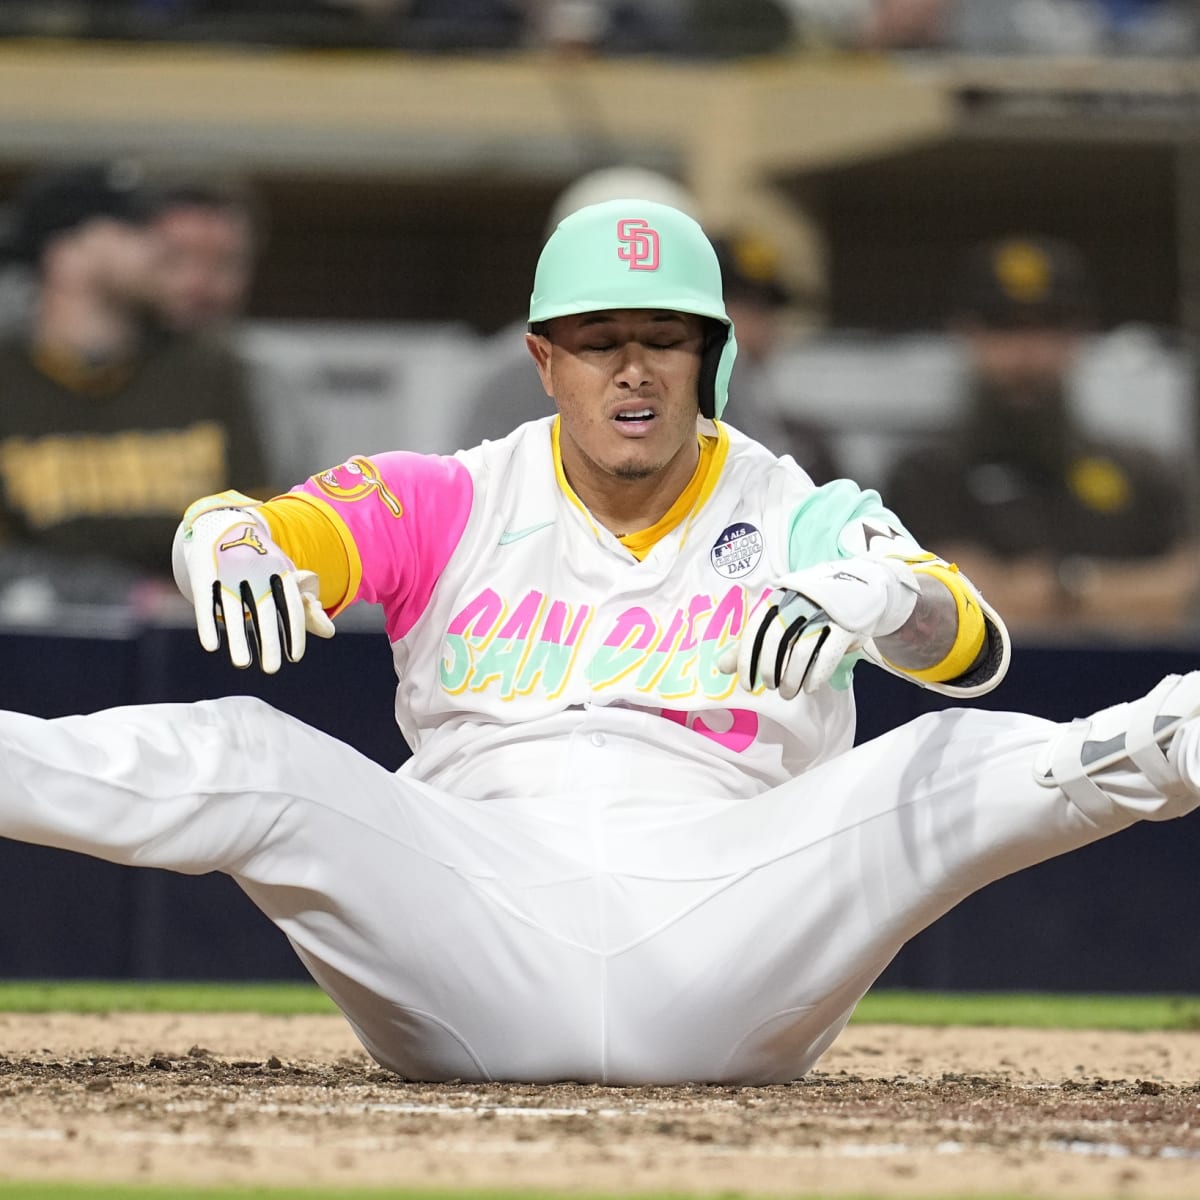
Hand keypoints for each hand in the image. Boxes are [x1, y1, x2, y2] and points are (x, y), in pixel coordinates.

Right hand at [173, 503, 334, 672]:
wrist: (224, 524)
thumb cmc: (263, 562)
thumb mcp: (286, 576)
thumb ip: (306, 607)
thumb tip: (330, 633)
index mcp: (280, 571)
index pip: (290, 605)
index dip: (293, 631)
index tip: (295, 657)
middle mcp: (256, 571)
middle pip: (264, 611)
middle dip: (269, 641)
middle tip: (272, 670)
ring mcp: (228, 572)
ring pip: (234, 611)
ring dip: (238, 639)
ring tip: (243, 664)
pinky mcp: (203, 573)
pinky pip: (207, 602)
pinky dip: (209, 624)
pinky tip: (212, 646)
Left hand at [717, 558, 917, 697]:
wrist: (860, 589)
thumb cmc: (810, 611)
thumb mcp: (781, 621)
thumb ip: (752, 643)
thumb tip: (723, 667)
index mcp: (779, 598)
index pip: (756, 629)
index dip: (748, 659)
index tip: (746, 684)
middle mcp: (799, 602)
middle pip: (777, 639)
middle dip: (769, 669)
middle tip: (768, 687)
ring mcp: (824, 612)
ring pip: (802, 650)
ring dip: (791, 677)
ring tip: (787, 693)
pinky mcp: (846, 625)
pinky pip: (828, 654)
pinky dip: (816, 675)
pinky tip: (809, 688)